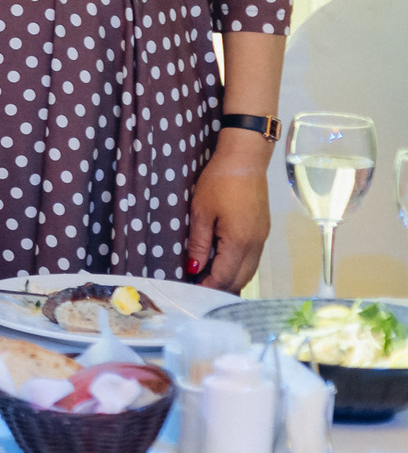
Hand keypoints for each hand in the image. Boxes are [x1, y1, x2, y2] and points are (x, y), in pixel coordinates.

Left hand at [186, 131, 271, 288]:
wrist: (245, 161)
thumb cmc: (220, 183)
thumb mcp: (201, 213)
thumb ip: (199, 244)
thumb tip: (194, 269)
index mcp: (240, 243)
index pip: (224, 277)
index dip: (208, 287)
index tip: (191, 291)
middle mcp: (256, 245)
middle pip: (240, 279)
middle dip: (220, 288)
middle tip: (197, 288)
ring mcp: (262, 239)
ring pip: (249, 271)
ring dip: (230, 279)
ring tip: (207, 279)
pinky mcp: (263, 231)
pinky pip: (252, 259)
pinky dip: (238, 267)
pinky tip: (222, 263)